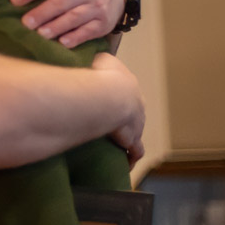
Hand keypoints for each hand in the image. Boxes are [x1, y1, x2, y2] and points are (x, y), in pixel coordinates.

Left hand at [9, 0, 124, 46]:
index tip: (14, 0)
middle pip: (60, 2)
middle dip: (41, 13)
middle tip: (25, 23)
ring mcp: (95, 8)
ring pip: (73, 18)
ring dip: (56, 27)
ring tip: (41, 34)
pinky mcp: (102, 24)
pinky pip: (88, 32)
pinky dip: (76, 37)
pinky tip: (63, 43)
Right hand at [92, 52, 144, 167]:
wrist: (109, 94)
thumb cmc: (100, 75)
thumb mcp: (98, 60)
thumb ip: (95, 61)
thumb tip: (87, 61)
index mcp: (128, 84)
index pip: (124, 91)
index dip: (115, 96)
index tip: (106, 101)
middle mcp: (137, 103)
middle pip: (133, 113)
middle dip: (124, 119)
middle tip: (110, 124)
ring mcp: (137, 122)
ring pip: (135, 132)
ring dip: (128, 137)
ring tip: (117, 145)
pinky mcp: (133, 139)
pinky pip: (135, 150)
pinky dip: (130, 157)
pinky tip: (125, 164)